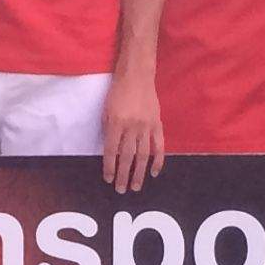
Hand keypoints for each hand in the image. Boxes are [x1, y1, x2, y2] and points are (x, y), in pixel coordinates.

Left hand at [101, 70, 164, 193]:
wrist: (137, 75)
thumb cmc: (117, 91)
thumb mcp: (106, 110)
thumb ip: (108, 130)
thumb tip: (111, 151)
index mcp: (116, 122)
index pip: (111, 151)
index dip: (109, 167)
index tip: (108, 179)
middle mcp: (132, 126)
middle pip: (127, 157)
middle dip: (123, 175)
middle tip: (121, 190)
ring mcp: (146, 126)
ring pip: (143, 155)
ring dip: (138, 173)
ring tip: (135, 187)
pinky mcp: (157, 124)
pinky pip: (159, 146)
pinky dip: (157, 160)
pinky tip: (153, 172)